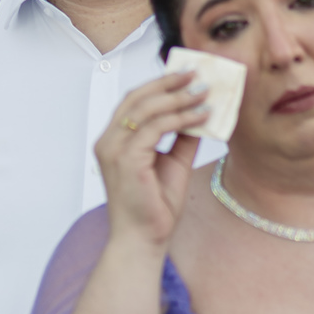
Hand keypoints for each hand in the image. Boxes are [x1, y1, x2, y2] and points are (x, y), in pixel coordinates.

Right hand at [95, 71, 208, 250]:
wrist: (143, 239)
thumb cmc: (154, 207)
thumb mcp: (173, 163)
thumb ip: (181, 137)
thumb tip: (199, 111)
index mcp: (113, 141)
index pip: (134, 101)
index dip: (159, 84)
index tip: (186, 75)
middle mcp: (108, 141)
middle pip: (137, 97)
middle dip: (168, 82)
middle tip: (197, 74)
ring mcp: (114, 149)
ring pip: (147, 108)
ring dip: (179, 97)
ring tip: (205, 92)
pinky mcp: (126, 159)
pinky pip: (156, 127)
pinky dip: (181, 117)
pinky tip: (202, 115)